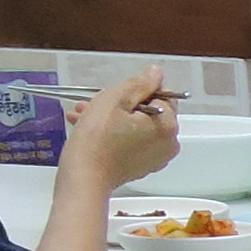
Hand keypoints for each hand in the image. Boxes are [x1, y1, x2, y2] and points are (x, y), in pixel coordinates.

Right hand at [58, 67, 179, 190]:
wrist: (83, 177)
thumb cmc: (97, 138)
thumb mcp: (116, 99)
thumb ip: (139, 83)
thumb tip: (156, 73)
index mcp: (167, 125)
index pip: (160, 95)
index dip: (135, 91)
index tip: (113, 95)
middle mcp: (168, 143)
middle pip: (147, 111)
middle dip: (119, 104)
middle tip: (91, 102)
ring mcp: (155, 157)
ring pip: (134, 125)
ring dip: (110, 116)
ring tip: (82, 113)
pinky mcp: (140, 166)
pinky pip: (130, 141)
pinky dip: (112, 132)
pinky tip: (86, 126)